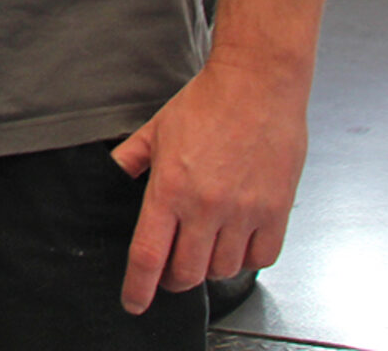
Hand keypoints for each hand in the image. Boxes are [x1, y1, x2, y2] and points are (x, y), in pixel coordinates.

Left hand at [110, 56, 309, 314]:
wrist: (256, 85)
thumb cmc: (206, 102)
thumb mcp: (156, 128)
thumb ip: (131, 157)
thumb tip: (112, 174)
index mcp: (169, 188)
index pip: (148, 255)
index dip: (138, 287)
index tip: (134, 303)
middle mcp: (205, 207)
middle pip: (186, 273)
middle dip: (172, 280)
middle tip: (170, 270)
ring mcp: (243, 213)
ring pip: (222, 270)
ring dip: (209, 266)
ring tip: (204, 246)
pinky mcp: (275, 212)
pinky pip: (260, 259)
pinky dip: (246, 258)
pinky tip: (237, 241)